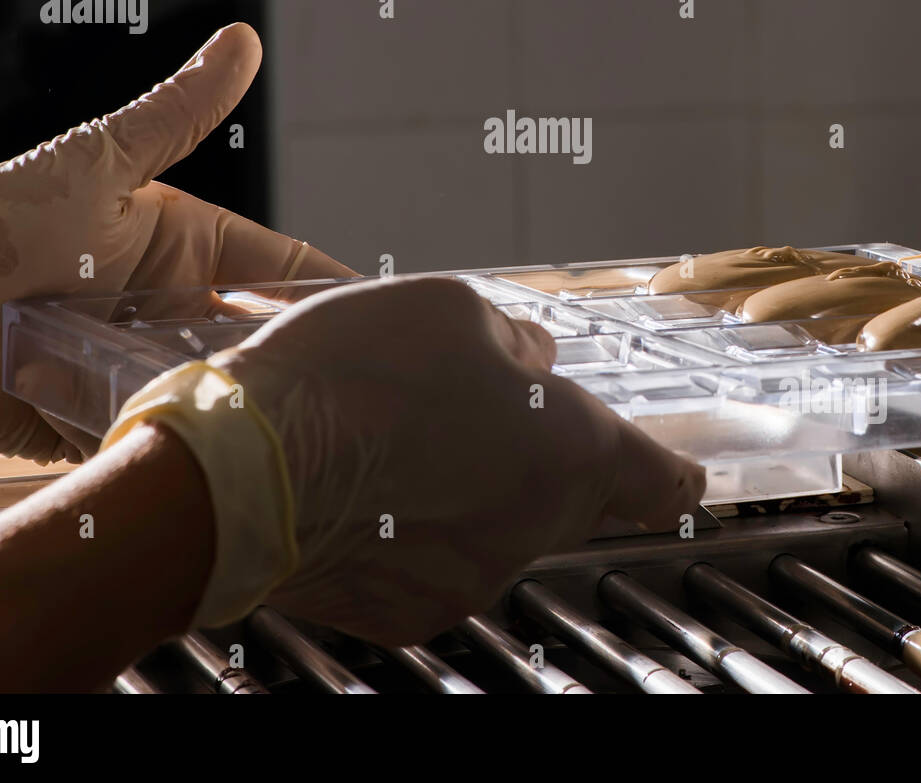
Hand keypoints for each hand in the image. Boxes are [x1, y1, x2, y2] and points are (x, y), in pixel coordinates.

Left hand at [0, 24, 351, 461]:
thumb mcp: (101, 162)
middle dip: (299, 360)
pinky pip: (168, 438)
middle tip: (353, 388)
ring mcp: (143, 368)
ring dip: (250, 407)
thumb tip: (242, 40)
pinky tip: (231, 462)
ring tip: (297, 428)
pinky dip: (196, 449)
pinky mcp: (108, 421)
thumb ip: (179, 113)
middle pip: (262, 339)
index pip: (282, 273)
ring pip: (224, 392)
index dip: (331, 294)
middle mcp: (173, 311)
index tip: (383, 322)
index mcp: (186, 249)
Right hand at [177, 276, 705, 645]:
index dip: (673, 471)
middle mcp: (532, 530)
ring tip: (402, 439)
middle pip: (569, 497)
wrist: (241, 470)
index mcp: (568, 452)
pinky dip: (422, 527)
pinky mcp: (410, 609)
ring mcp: (471, 578)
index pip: (662, 481)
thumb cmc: (350, 379)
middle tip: (477, 411)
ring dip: (473, 487)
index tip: (679, 470)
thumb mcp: (451, 309)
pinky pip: (440, 559)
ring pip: (499, 527)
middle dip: (539, 455)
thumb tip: (531, 361)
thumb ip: (515, 341)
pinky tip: (375, 485)